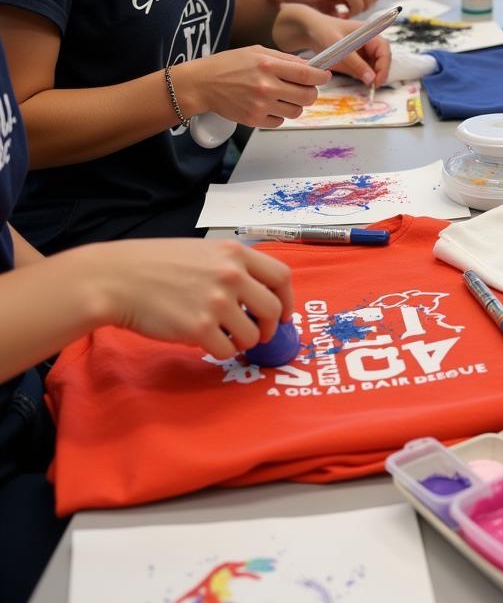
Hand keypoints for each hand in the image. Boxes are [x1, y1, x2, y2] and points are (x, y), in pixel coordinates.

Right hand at [85, 238, 292, 359]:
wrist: (116, 279)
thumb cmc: (155, 264)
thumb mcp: (202, 252)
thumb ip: (231, 267)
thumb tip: (256, 294)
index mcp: (235, 253)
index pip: (282, 276)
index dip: (287, 299)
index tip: (284, 314)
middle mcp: (232, 275)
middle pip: (273, 309)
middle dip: (270, 327)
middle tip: (259, 333)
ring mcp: (217, 302)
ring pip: (252, 334)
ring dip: (243, 341)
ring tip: (225, 336)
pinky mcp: (199, 328)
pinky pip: (227, 349)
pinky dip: (222, 351)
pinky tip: (207, 342)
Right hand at [176, 44, 329, 127]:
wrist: (201, 84)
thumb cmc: (229, 65)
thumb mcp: (257, 52)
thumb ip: (285, 59)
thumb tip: (311, 67)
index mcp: (269, 65)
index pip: (307, 74)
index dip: (321, 77)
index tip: (325, 77)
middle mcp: (267, 86)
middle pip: (308, 96)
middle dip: (311, 92)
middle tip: (305, 89)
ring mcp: (261, 105)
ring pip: (297, 111)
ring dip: (295, 104)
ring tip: (282, 96)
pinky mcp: (254, 120)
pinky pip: (280, 121)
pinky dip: (279, 114)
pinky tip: (268, 105)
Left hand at [275, 6, 390, 85]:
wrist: (311, 29)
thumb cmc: (324, 32)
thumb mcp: (339, 48)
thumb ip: (356, 63)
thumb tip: (371, 79)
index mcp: (369, 32)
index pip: (384, 50)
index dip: (384, 66)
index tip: (377, 81)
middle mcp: (369, 41)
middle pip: (383, 59)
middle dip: (380, 73)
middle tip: (373, 86)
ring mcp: (364, 49)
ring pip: (376, 66)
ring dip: (373, 75)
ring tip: (365, 84)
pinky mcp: (358, 57)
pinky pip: (365, 69)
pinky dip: (364, 75)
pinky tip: (356, 78)